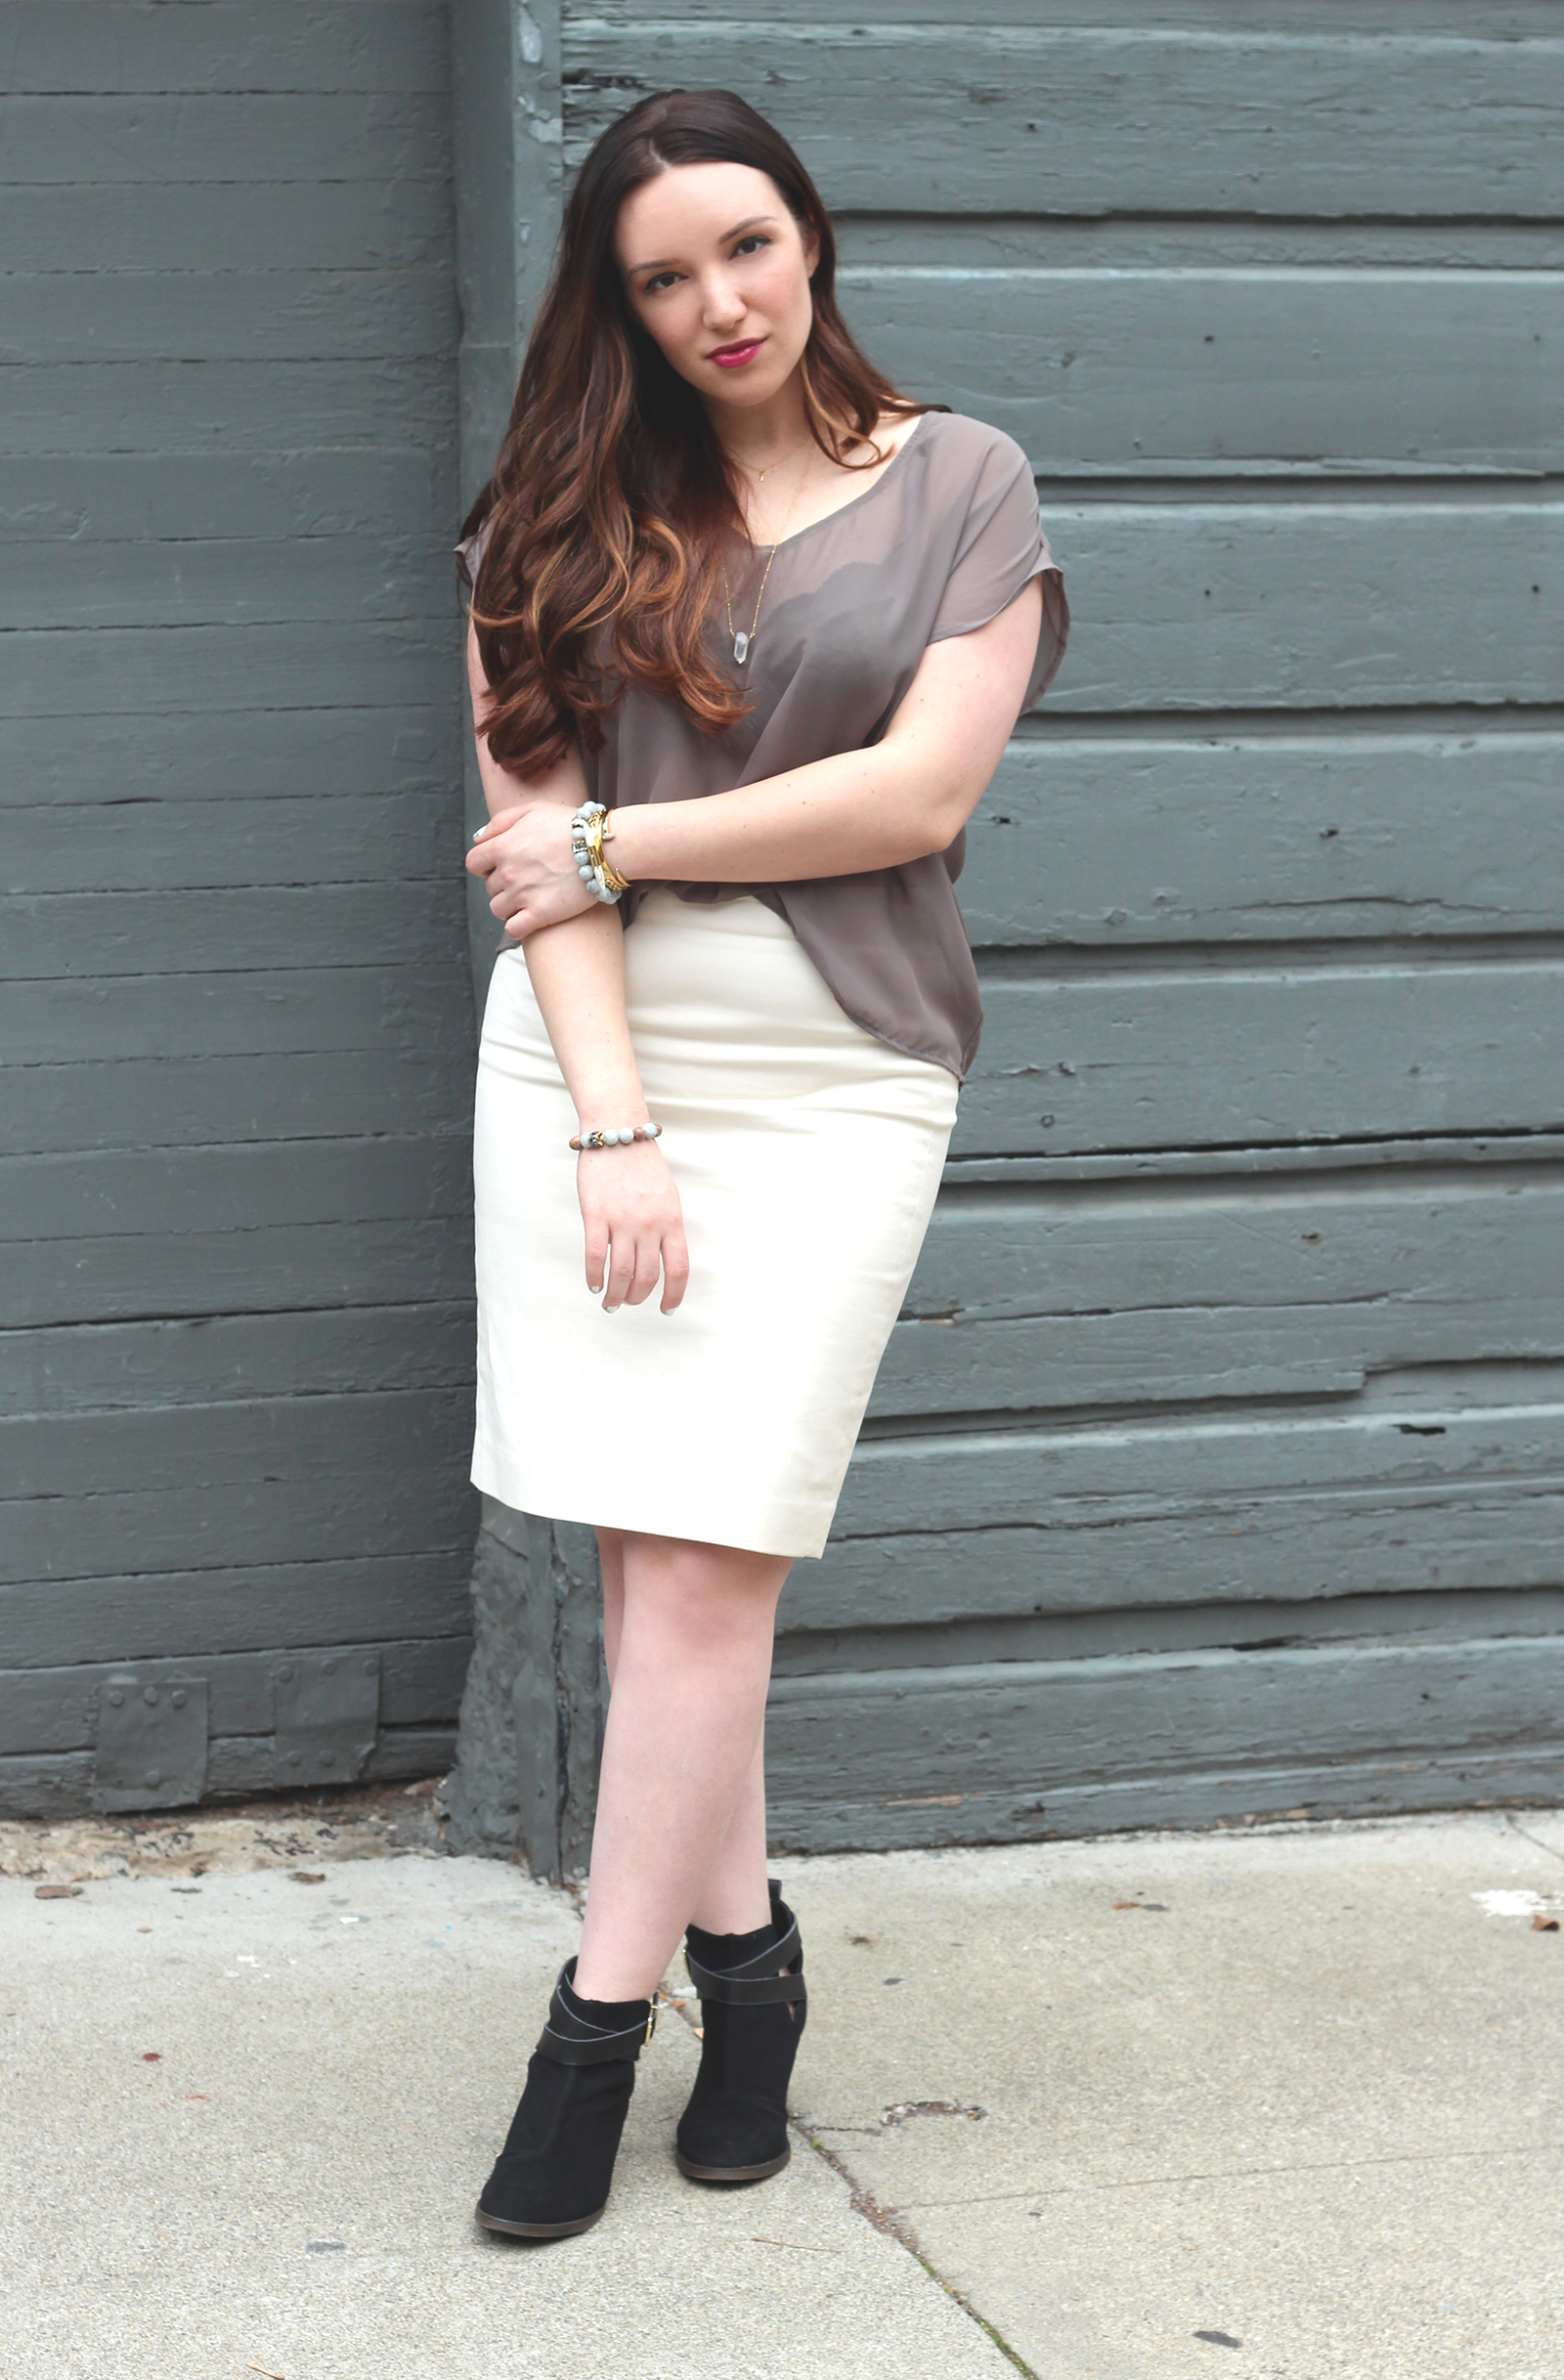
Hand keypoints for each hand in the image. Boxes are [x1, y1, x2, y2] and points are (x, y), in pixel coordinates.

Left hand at [466, 803, 594, 938]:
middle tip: (526, 878)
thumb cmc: (570, 825)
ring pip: (498, 909)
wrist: (603, 847)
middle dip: (502, 883)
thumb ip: (500, 822)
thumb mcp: (533, 810)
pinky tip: (530, 917)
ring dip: (509, 905)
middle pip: (489, 887)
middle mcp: (508, 873)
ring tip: (529, 897)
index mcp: (502, 847)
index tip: (501, 865)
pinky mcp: (540, 915)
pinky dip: (517, 926)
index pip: (473, 863)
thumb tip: (478, 839)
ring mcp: (523, 895)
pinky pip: (513, 929)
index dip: (485, 865)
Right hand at [579, 1140, 688, 1314]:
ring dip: (616, 1295)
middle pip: (647, 1277)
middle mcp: (650, 1224)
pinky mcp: (595, 1215)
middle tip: (629, 1303)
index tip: (667, 1308)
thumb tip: (664, 1260)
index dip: (674, 1295)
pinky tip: (594, 1285)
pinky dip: (594, 1277)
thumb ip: (667, 1227)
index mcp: (672, 1220)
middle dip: (638, 1298)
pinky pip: (595, 1256)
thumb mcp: (668, 1197)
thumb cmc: (643, 1165)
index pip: (679, 1269)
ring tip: (611, 1302)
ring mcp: (622, 1220)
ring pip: (621, 1273)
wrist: (618, 1134)